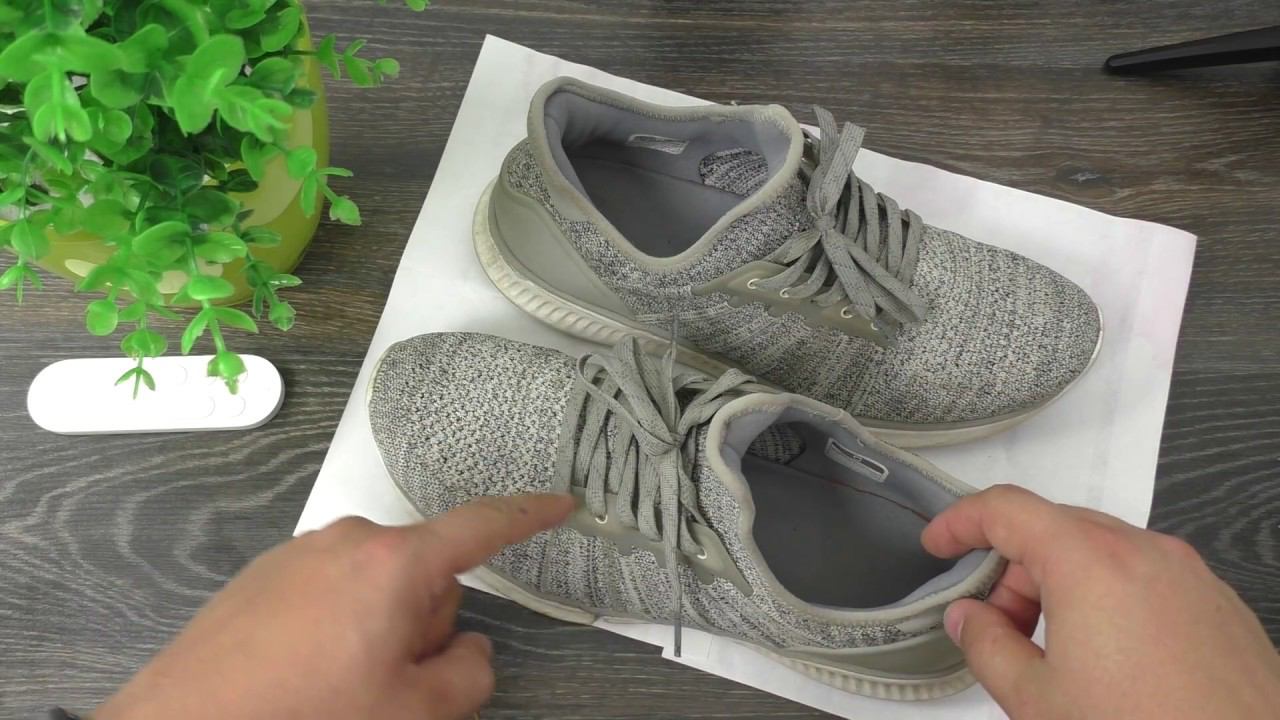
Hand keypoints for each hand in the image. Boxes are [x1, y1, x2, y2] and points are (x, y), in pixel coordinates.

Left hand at [95, 493, 573, 719]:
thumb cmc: (298, 716)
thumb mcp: (411, 712)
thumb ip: (467, 674)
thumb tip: (467, 651)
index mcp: (394, 563)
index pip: (481, 527)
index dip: (529, 515)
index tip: (559, 503)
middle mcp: (349, 541)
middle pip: (425, 572)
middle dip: (426, 620)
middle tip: (395, 680)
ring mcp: (302, 554)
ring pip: (377, 584)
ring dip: (379, 627)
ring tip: (340, 685)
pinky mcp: (267, 574)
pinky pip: (330, 589)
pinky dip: (337, 625)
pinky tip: (306, 674)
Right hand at [923, 484, 1279, 718]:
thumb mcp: (1037, 702)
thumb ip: (987, 647)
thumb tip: (970, 619)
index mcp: (1091, 563)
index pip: (1006, 510)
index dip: (960, 522)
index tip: (939, 544)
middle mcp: (1145, 553)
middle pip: (1055, 530)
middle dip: (1013, 572)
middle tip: (996, 628)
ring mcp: (1190, 575)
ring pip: (1103, 553)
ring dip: (1062, 587)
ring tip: (1054, 654)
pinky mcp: (1218, 604)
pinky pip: (1146, 578)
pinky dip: (1110, 599)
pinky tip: (1109, 660)